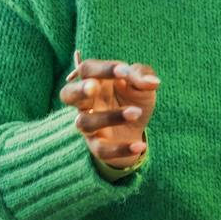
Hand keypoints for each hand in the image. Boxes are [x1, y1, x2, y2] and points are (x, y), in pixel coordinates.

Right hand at [60, 50, 158, 166]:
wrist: (136, 128)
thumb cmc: (133, 98)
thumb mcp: (141, 84)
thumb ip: (143, 77)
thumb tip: (153, 82)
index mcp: (93, 80)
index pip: (88, 69)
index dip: (103, 69)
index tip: (124, 72)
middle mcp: (85, 102)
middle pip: (67, 94)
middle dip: (79, 90)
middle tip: (94, 87)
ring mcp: (88, 125)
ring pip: (84, 123)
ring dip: (109, 117)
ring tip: (136, 113)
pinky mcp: (96, 146)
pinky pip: (101, 150)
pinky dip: (121, 149)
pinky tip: (141, 145)